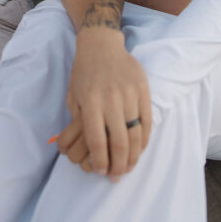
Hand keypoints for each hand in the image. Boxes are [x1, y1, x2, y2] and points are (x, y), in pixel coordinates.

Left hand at [58, 26, 151, 179]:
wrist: (100, 45)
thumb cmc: (83, 72)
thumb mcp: (73, 95)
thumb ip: (80, 121)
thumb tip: (87, 148)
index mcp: (90, 101)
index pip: (97, 139)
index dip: (100, 160)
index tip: (101, 171)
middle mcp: (110, 99)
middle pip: (118, 141)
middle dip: (118, 164)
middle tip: (116, 176)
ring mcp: (129, 93)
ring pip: (135, 134)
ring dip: (133, 156)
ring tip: (129, 167)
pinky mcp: (142, 88)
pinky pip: (147, 120)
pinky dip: (145, 139)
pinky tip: (139, 149)